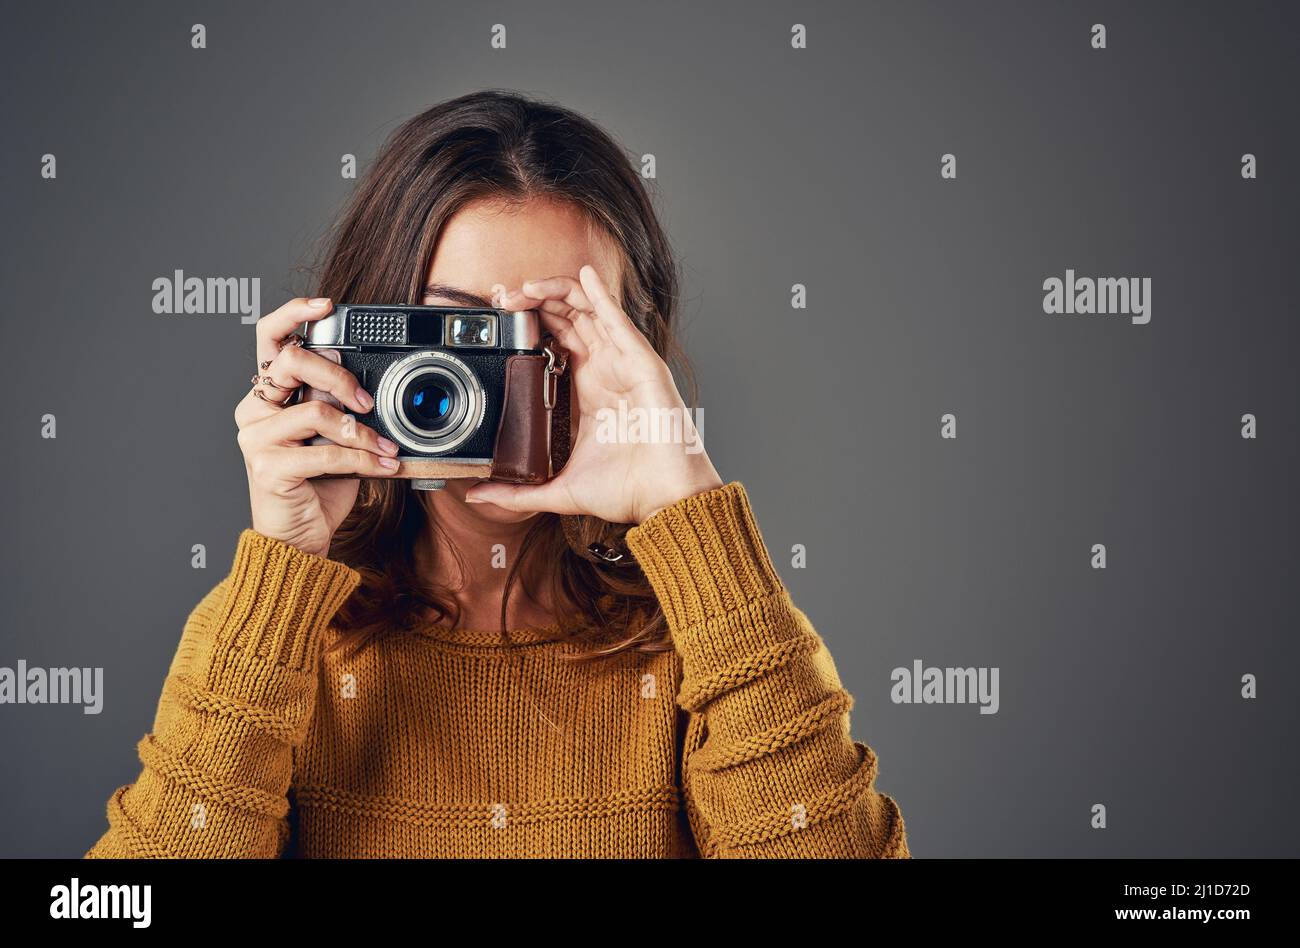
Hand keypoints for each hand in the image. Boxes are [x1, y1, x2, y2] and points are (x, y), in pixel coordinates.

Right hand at [234, 298, 400, 557]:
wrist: (299, 537)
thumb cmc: (318, 485)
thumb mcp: (334, 435)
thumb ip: (338, 404)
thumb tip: (364, 381)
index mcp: (269, 394)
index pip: (269, 338)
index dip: (294, 314)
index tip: (327, 305)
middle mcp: (255, 410)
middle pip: (291, 362)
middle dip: (339, 376)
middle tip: (367, 401)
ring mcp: (257, 439)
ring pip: (315, 412)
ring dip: (362, 431)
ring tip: (385, 447)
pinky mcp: (268, 468)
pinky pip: (326, 453)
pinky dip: (364, 459)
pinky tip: (385, 466)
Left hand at [465, 266, 722, 523]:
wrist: (663, 498)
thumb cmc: (627, 489)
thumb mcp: (558, 487)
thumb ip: (517, 492)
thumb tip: (478, 496)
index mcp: (588, 388)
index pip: (557, 338)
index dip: (531, 320)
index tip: (500, 315)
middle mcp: (606, 369)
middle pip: (569, 317)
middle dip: (535, 301)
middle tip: (503, 297)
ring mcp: (624, 363)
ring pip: (589, 310)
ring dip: (557, 291)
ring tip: (526, 286)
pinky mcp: (642, 363)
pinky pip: (619, 320)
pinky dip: (601, 295)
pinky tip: (584, 274)